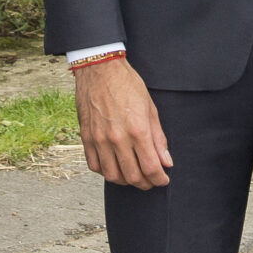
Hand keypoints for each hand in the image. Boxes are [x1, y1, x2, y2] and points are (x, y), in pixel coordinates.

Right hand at [74, 58, 172, 188]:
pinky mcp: (86, 137)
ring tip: (133, 175)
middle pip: (132, 176)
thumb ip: (158, 138)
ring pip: (112, 176)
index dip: (160, 179)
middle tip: (151, 180)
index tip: (163, 179)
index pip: (151, 168)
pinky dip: (106, 172)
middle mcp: (117, 138)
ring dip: (126, 181)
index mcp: (137, 130)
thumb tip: (166, 161)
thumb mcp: (150, 108)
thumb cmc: (127, 84)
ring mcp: (99, 139)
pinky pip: (95, 165)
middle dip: (145, 183)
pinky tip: (114, 166)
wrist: (99, 69)